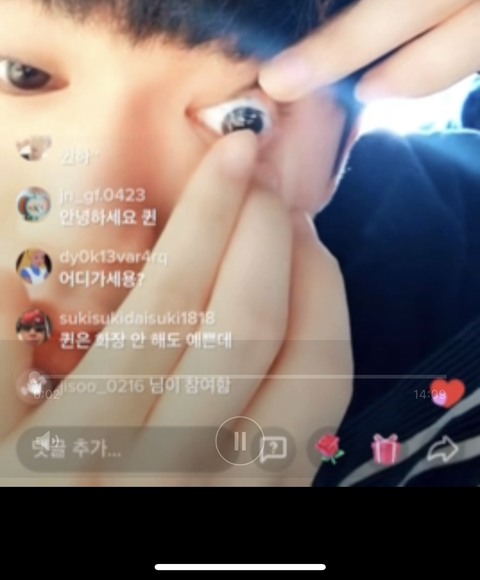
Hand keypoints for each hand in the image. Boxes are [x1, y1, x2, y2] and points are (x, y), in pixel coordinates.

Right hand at [1, 131, 350, 486]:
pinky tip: (305, 304)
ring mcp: (229, 510)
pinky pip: (319, 427)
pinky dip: (325, 345)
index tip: (232, 147)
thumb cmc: (26, 499)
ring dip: (316, 280)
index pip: (170, 302)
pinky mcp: (265, 525)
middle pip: (249, 328)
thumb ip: (5, 351)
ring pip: (311, 378)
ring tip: (293, 224)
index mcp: (80, 451)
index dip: (210, 211)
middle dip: (265, 228)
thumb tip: (21, 254)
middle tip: (263, 171)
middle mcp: (167, 480)